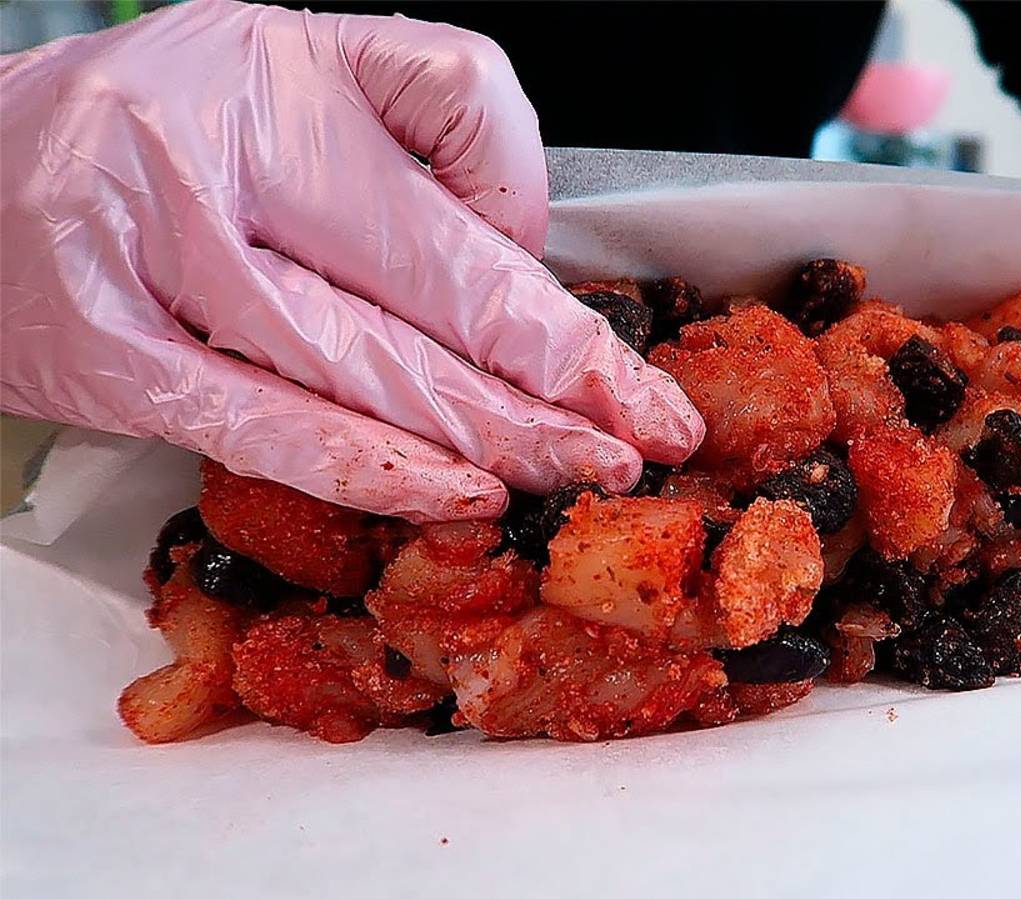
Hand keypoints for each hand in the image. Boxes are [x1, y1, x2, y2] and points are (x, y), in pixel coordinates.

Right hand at [0, 0, 701, 520]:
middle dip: (551, 385)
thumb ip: (431, 126)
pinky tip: (455, 494)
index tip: (637, 382)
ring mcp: (150, 258)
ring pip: (358, 363)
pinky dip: (366, 468)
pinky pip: (258, 424)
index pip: (461, 173)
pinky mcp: (101, 354)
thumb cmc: (163, 127)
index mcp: (281, 73)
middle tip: (642, 446)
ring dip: (486, 436)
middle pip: (426, 287)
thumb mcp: (298, 70)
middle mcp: (214, 155)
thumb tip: (524, 242)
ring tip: (577, 474)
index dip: (563, 301)